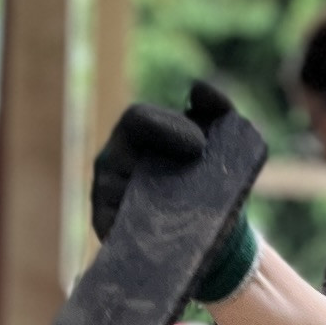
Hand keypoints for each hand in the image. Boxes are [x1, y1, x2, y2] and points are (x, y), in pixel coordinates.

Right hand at [90, 81, 260, 305]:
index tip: (200, 144)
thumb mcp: (221, 143)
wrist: (215, 233)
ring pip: (118, 198)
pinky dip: (142, 233)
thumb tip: (198, 89)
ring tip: (188, 212)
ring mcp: (104, 198)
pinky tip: (168, 235)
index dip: (167, 126)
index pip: (138, 118)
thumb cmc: (210, 179)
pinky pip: (116, 231)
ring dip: (153, 205)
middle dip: (160, 170)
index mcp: (135, 134)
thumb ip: (217, 110)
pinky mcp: (107, 232)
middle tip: (197, 183)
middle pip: (121, 157)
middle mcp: (112, 162)